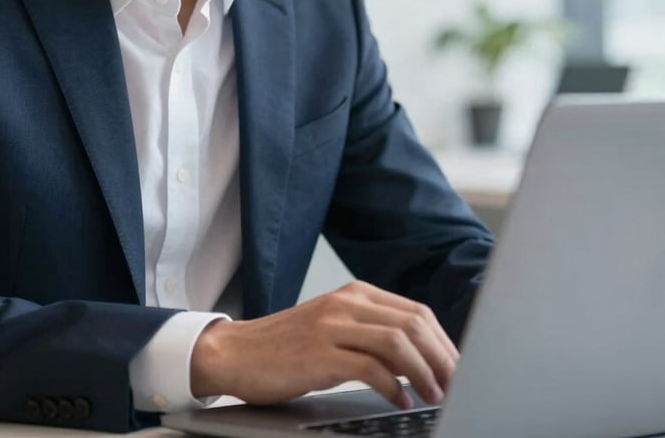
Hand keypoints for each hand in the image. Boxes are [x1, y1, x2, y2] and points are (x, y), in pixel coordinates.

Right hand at [190, 280, 458, 408]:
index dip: (444, 343)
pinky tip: (400, 401)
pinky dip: (394, 387)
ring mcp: (332, 325)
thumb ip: (373, 336)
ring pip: (397, 342)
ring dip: (425, 373)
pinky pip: (370, 368)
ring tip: (436, 396)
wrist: (236, 352)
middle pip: (414, 324)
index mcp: (355, 294)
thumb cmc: (288, 347)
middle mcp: (347, 302)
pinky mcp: (319, 352)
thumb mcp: (335, 330)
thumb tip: (422, 361)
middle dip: (443, 358)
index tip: (459, 369)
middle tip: (458, 386)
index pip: (416, 312)